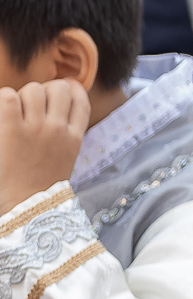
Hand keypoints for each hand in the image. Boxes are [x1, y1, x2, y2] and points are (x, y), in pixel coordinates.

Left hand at [0, 83, 90, 217]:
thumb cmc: (40, 189)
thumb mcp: (64, 160)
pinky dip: (4, 99)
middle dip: (44, 91)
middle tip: (31, 105)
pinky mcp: (11, 131)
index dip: (70, 88)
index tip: (61, 90)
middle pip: (57, 88)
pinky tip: (2, 112)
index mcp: (74, 137)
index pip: (79, 98)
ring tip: (13, 111)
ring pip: (33, 89)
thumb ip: (64, 136)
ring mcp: (36, 129)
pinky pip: (8, 98)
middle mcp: (58, 129)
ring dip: (22, 96)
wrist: (27, 210)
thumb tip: (55, 113)